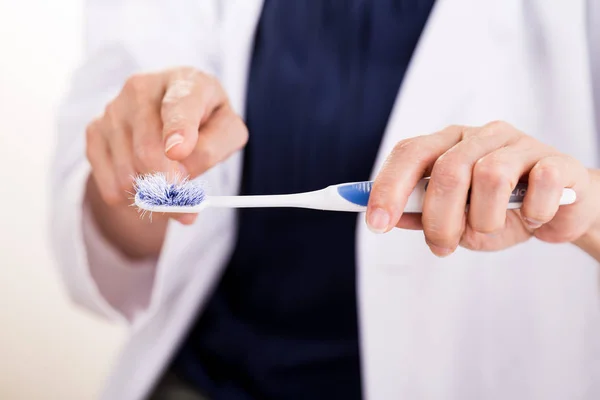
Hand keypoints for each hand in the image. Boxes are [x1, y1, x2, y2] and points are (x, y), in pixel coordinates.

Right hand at [85, 67, 247, 257]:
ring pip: (127, 172)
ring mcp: (114, 108)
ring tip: (167, 183)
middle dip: (167, 183)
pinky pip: (110, 183)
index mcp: (186, 82)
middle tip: (181, 196)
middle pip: (148, 150)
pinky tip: (145, 182)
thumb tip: (180, 183)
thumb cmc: (205, 122)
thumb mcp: (227, 132)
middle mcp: (143, 88)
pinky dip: (130, 197)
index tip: (178, 152)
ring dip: (151, 193)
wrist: (169, 115)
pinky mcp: (95, 130)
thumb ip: (212, 151)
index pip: (180, 105)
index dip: (178, 130)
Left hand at [366, 121, 599, 256]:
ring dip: (484, 219)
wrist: (559, 211)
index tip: (376, 223)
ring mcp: (519, 143)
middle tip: (443, 246)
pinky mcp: (556, 159)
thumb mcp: (456, 219)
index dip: (389, 187)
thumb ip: (423, 215)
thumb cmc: (500, 212)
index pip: (409, 153)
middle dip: (439, 219)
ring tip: (492, 228)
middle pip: (447, 170)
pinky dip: (532, 213)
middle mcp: (479, 136)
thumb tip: (389, 217)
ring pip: (490, 176)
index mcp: (447, 144)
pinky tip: (533, 218)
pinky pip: (539, 183)